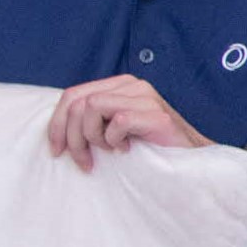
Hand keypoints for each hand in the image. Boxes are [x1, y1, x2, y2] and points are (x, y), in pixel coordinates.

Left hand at [47, 75, 206, 172]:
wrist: (190, 161)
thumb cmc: (150, 149)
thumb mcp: (113, 130)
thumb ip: (92, 119)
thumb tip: (57, 128)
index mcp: (119, 85)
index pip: (72, 95)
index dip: (57, 124)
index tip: (57, 151)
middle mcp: (131, 85)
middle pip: (77, 101)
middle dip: (71, 136)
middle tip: (83, 162)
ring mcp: (145, 96)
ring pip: (91, 107)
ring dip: (92, 137)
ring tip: (109, 152)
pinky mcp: (156, 114)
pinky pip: (117, 121)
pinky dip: (114, 140)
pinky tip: (127, 149)